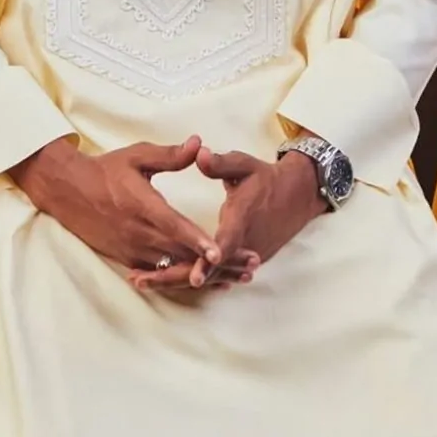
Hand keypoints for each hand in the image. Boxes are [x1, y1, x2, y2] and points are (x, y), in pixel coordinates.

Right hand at [11, 134, 255, 286]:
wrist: (69, 192)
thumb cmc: (106, 170)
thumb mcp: (138, 155)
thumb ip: (170, 155)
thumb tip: (199, 144)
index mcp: (142, 205)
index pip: (173, 226)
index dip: (197, 240)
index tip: (219, 252)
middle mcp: (137, 232)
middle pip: (181, 253)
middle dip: (216, 262)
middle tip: (250, 264)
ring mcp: (132, 249)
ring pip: (173, 268)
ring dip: (204, 273)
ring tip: (237, 278)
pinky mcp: (128, 258)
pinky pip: (159, 273)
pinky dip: (183, 277)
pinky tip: (206, 282)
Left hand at [136, 148, 326, 292]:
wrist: (296, 196)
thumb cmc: (265, 178)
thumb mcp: (245, 164)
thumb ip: (221, 163)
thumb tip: (200, 154)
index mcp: (243, 218)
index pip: (225, 243)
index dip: (209, 259)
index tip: (193, 274)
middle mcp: (244, 244)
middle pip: (209, 268)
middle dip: (175, 276)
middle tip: (140, 280)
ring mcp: (244, 257)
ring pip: (209, 275)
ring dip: (176, 279)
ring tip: (142, 281)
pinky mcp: (241, 262)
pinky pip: (214, 275)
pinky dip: (188, 278)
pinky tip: (164, 279)